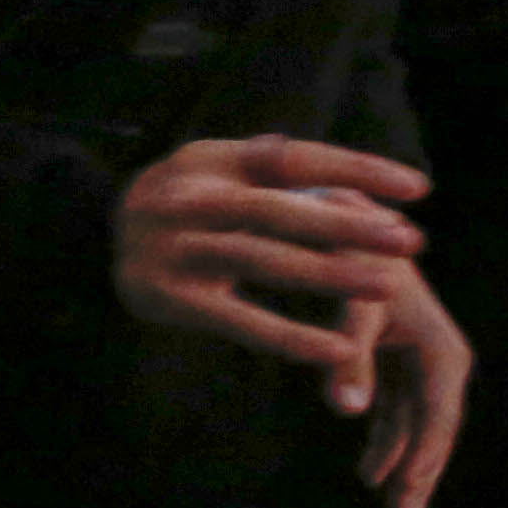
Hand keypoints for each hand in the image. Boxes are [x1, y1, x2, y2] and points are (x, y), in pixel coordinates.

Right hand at [110, 134, 428, 397]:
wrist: (91, 240)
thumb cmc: (181, 203)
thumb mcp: (211, 169)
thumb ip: (268, 166)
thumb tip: (344, 174)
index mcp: (209, 160)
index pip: (290, 159)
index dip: (353, 169)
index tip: (416, 189)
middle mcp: (189, 199)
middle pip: (279, 211)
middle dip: (347, 225)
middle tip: (410, 241)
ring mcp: (176, 249)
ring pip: (262, 261)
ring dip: (329, 274)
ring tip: (388, 286)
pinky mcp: (169, 299)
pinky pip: (240, 321)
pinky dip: (291, 336)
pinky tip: (338, 349)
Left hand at [353, 271, 471, 507]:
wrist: (347, 221)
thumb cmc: (351, 259)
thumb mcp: (354, 305)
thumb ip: (350, 356)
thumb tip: (346, 411)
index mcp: (443, 350)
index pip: (438, 416)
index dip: (425, 456)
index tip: (407, 489)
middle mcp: (441, 359)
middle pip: (434, 428)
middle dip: (420, 471)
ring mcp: (422, 362)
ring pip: (416, 425)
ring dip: (404, 462)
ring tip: (392, 505)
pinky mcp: (399, 361)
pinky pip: (399, 412)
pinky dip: (388, 440)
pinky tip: (372, 471)